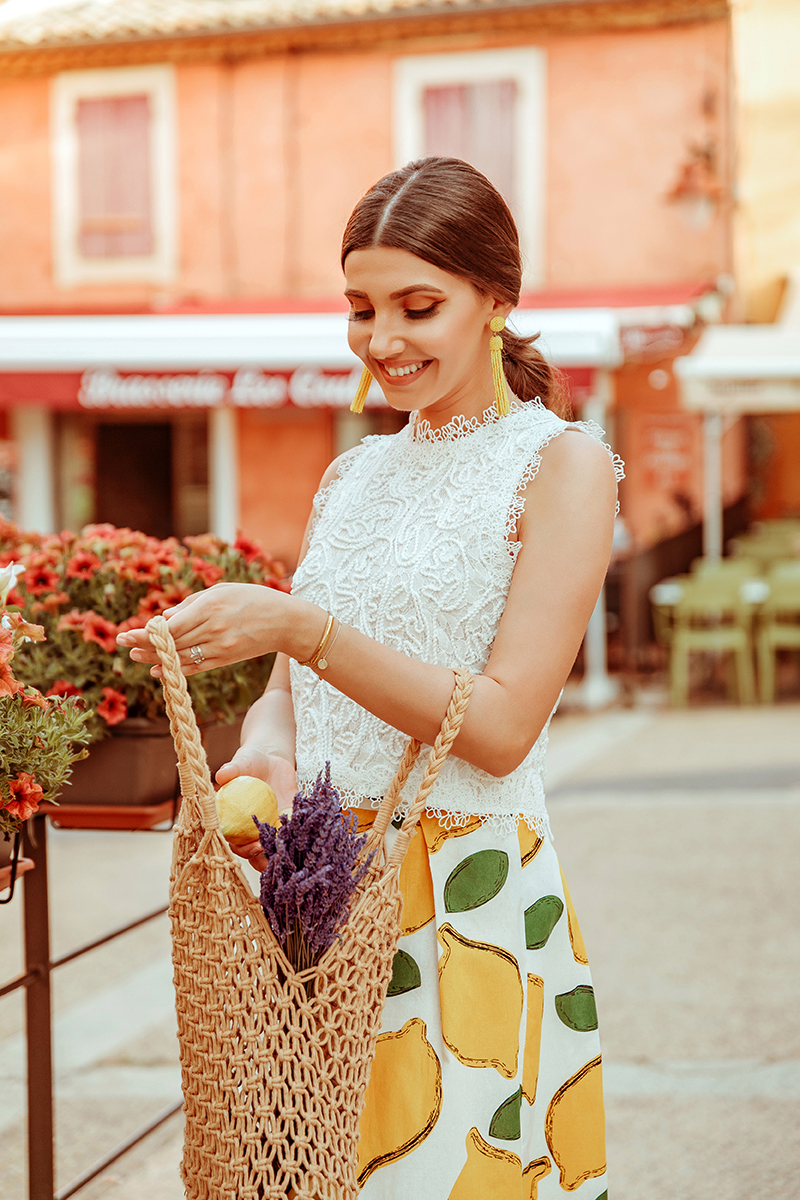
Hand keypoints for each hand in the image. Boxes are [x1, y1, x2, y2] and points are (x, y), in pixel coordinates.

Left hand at [115, 583, 316, 676]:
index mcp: (211, 607)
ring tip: (135, 656)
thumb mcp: (222, 591)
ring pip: (180, 658)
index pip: (170, 627)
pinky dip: (175, 670)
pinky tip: (158, 671)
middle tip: (122, 644)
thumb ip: (192, 603)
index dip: (146, 633)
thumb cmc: (253, 599)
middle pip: (171, 643)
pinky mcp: (225, 660)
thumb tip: (165, 618)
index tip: (127, 633)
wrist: (286, 622)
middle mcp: (213, 630)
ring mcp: (220, 648)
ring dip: (155, 659)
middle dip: (144, 645)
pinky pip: (195, 668)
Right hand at [217, 747, 296, 872]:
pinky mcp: (288, 822)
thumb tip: (221, 776)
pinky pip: (293, 834)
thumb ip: (232, 770)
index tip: (254, 845)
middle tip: (274, 854)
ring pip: (274, 850)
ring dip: (280, 855)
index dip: (243, 849)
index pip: (235, 843)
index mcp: (235, 822)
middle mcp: (252, 830)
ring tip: (289, 852)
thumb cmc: (250, 762)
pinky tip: (304, 835)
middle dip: (262, 859)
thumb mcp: (242, 763)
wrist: (271, 760)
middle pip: (255, 854)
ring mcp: (272, 828)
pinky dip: (298, 837)